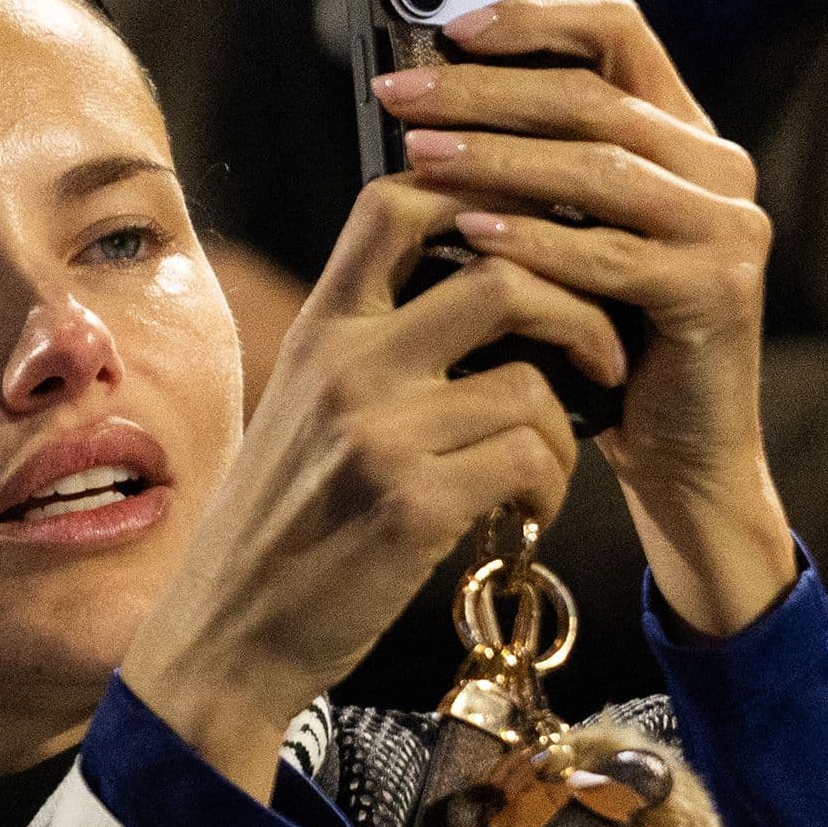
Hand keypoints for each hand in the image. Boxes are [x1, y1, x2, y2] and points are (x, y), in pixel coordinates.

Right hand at [122, 176, 626, 798]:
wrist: (227, 636)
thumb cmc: (279, 525)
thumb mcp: (304, 409)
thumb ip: (368, 346)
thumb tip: (470, 287)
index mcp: (320, 328)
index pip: (400, 199)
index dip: (484, 190)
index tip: (538, 233)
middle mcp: (345, 363)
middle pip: (499, 267)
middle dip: (577, 305)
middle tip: (600, 351)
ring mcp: (378, 432)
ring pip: (532, 378)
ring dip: (569, 422)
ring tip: (547, 462)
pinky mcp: (412, 503)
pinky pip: (529, 456)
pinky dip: (549, 482)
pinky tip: (524, 510)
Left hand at [373, 0, 798, 637]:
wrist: (678, 457)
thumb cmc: (601, 346)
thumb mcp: (561, 241)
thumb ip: (524, 172)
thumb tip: (419, 103)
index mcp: (680, 135)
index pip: (617, 33)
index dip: (534, 15)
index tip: (448, 23)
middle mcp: (716, 167)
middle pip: (593, 95)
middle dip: (487, 90)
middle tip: (401, 94)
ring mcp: (727, 226)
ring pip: (599, 167)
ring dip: (499, 158)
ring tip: (418, 155)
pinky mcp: (718, 289)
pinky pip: (612, 254)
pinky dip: (538, 241)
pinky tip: (472, 233)